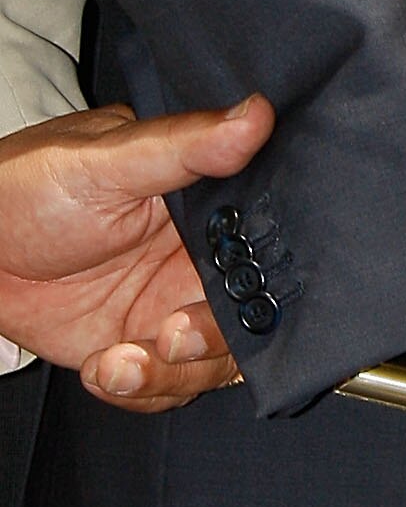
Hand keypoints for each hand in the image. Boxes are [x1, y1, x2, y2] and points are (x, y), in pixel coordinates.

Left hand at [0, 94, 272, 408]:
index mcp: (212, 205)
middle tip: (170, 335)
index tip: (233, 294)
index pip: (271, 246)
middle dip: (217, 341)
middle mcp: (202, 258)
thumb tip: (257, 115)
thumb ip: (186, 145)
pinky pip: (167, 388)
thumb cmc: (33, 185)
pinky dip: (141, 392)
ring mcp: (172, 305)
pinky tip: (101, 368)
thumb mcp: (110, 160)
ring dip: (173, 374)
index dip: (265, 279)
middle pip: (254, 314)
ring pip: (216, 362)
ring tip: (116, 364)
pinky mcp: (139, 347)